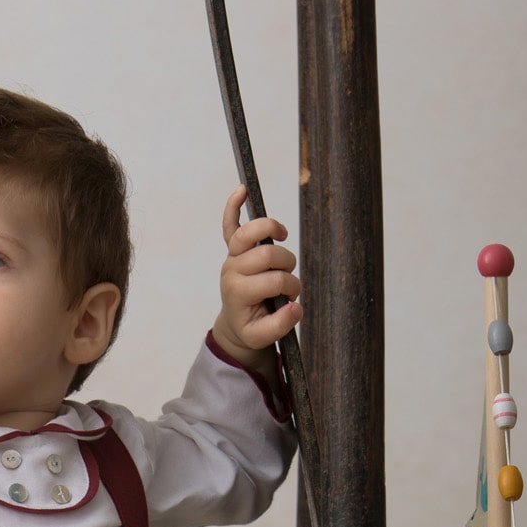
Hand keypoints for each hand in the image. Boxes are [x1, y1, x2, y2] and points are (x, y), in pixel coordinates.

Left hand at [210, 186, 300, 371]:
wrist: (236, 323)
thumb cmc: (252, 327)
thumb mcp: (263, 337)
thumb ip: (281, 325)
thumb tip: (296, 308)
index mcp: (238, 292)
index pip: (275, 280)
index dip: (292, 287)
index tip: (293, 298)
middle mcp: (232, 271)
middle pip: (268, 254)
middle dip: (287, 265)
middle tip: (288, 279)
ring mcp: (232, 258)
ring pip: (253, 232)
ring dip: (275, 234)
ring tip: (283, 243)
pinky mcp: (233, 250)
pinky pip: (230, 224)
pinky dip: (234, 205)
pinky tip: (242, 190)